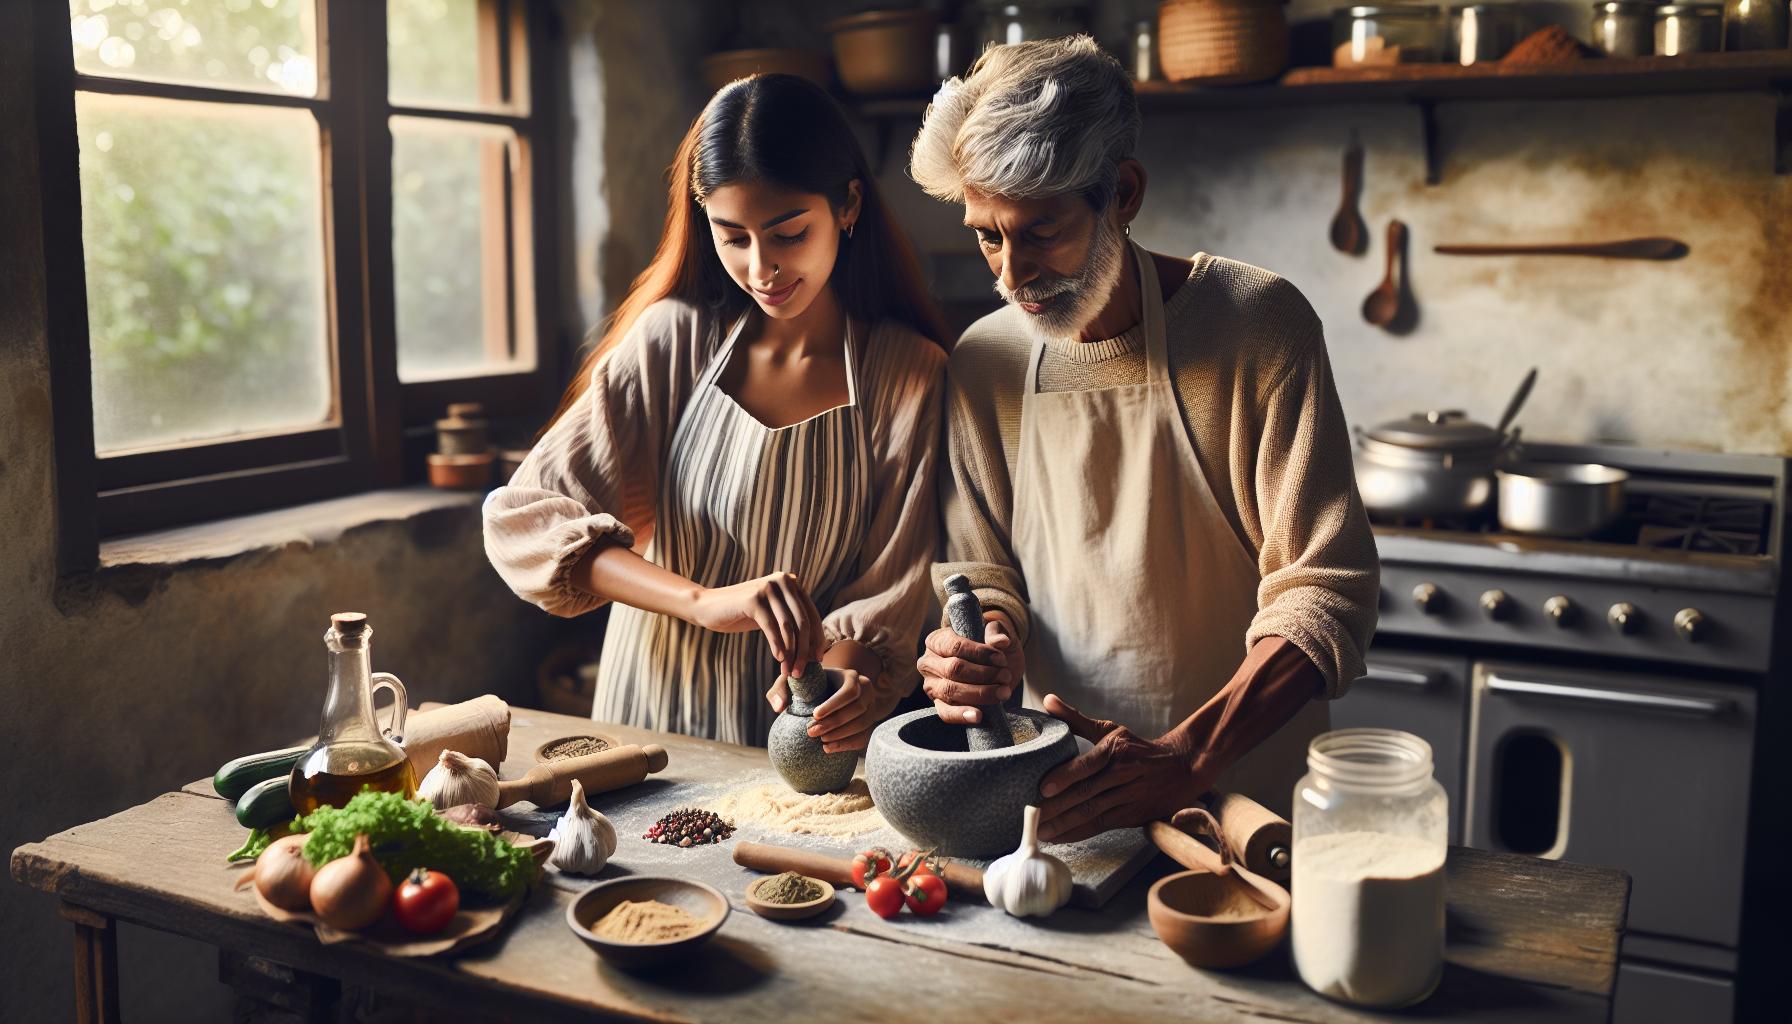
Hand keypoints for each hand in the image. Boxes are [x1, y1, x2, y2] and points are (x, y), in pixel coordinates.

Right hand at [690, 571, 823, 678]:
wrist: (708, 606)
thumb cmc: (742, 614)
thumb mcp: (771, 614)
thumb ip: (791, 621)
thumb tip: (817, 646)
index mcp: (791, 583)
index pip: (811, 614)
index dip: (817, 639)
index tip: (818, 659)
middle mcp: (783, 581)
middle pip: (802, 622)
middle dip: (805, 650)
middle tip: (802, 672)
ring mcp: (768, 588)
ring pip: (788, 627)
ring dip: (791, 653)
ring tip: (789, 671)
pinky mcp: (754, 599)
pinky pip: (772, 628)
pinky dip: (777, 646)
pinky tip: (779, 659)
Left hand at [765, 667, 901, 752]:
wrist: (825, 692)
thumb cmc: (809, 685)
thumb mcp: (793, 680)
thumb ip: (781, 688)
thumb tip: (779, 707)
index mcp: (851, 676)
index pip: (849, 691)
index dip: (834, 704)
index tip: (815, 714)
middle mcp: (866, 690)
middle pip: (857, 709)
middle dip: (834, 723)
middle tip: (812, 732)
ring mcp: (871, 707)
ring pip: (863, 724)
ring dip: (842, 735)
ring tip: (821, 741)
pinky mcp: (869, 723)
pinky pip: (864, 736)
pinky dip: (848, 745)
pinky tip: (829, 748)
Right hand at [916, 613, 1020, 724]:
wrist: (992, 666)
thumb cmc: (989, 646)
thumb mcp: (993, 634)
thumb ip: (995, 633)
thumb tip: (1001, 640)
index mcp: (937, 640)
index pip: (955, 646)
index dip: (979, 654)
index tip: (1001, 659)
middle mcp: (929, 662)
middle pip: (953, 669)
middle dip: (983, 674)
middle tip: (1006, 676)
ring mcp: (932, 684)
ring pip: (951, 691)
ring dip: (980, 693)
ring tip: (1003, 692)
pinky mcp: (939, 704)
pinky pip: (945, 712)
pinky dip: (961, 715)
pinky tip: (978, 716)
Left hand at [1035, 694, 1203, 843]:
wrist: (1182, 768)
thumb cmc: (1137, 747)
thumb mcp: (1111, 730)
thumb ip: (1076, 719)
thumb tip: (1047, 700)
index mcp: (1116, 750)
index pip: (1088, 765)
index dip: (1065, 777)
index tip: (1043, 788)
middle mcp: (1123, 774)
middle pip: (1086, 793)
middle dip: (1058, 807)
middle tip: (1032, 816)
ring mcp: (1129, 797)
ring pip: (1092, 813)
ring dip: (1064, 824)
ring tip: (1040, 830)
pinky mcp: (1132, 816)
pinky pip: (1101, 825)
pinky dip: (1079, 832)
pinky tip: (1059, 837)